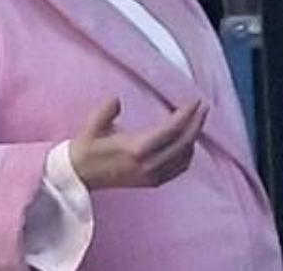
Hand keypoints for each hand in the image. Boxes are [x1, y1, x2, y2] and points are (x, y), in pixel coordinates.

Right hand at [68, 98, 208, 190]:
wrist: (78, 175)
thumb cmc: (86, 148)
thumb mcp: (92, 126)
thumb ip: (105, 111)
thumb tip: (116, 100)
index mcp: (136, 149)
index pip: (171, 130)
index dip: (186, 115)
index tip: (195, 101)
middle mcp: (148, 165)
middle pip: (183, 143)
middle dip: (196, 124)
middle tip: (203, 106)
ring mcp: (151, 176)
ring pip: (184, 158)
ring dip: (193, 138)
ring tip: (195, 120)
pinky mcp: (152, 183)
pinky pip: (179, 169)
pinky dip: (187, 154)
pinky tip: (187, 142)